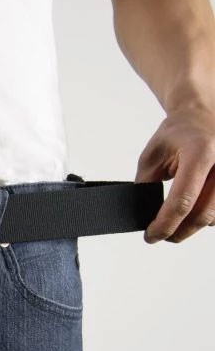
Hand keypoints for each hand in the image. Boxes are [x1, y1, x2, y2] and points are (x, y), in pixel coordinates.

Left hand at [134, 101, 214, 243]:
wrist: (203, 114)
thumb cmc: (177, 134)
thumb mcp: (152, 156)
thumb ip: (146, 186)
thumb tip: (143, 217)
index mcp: (200, 151)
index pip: (182, 200)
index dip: (165, 224)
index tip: (151, 236)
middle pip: (203, 215)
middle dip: (178, 232)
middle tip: (161, 236)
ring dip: (192, 226)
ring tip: (175, 222)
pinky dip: (206, 218)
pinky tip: (192, 214)